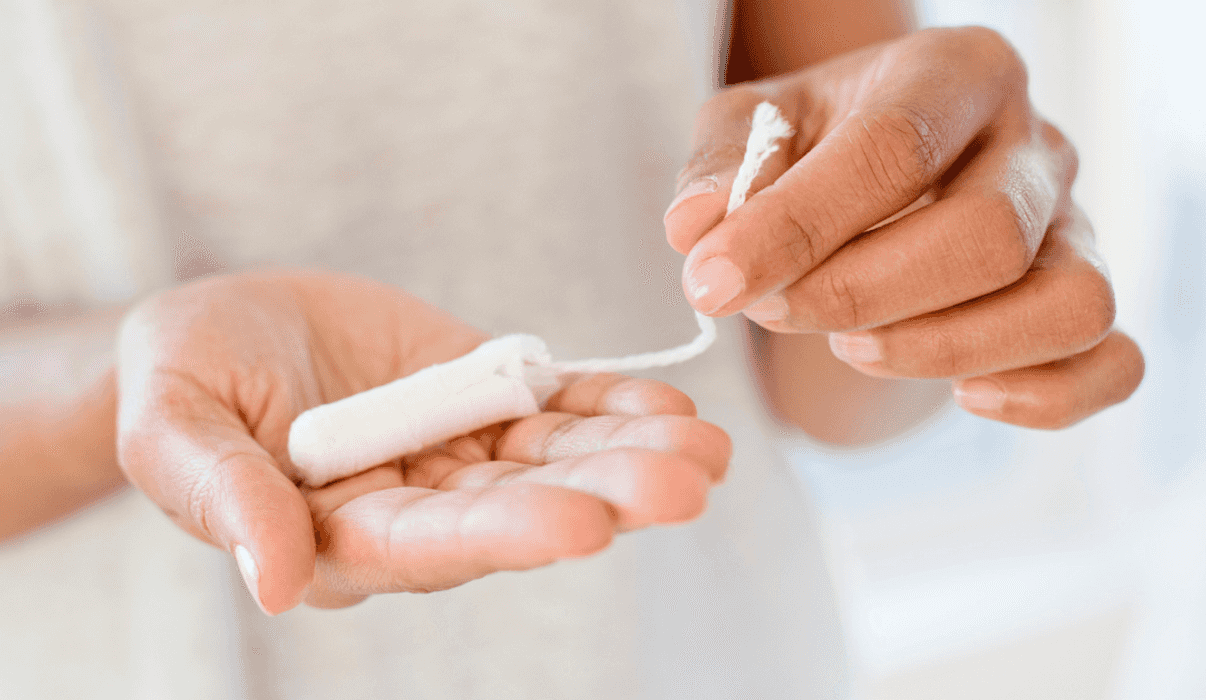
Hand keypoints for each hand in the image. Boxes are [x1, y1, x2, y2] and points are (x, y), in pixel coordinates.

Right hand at [116, 271, 729, 612]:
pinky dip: (609, 406)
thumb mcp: (175, 429)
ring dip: (629, 455)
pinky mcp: (479, 396)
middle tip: (685, 484)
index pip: (430, 544)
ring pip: (553, 460)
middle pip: (517, 507)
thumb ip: (226, 498)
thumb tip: (276, 583)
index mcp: (340, 535)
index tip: (584, 523)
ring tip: (705, 449)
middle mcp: (414, 506)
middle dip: (602, 496)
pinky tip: (670, 408)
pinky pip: (553, 408)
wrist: (219, 328)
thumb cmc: (176, 381)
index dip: (506, 533)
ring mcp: (455, 451)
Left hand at [665, 26, 1142, 428]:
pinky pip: (1113, 361)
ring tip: (852, 347)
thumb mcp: (752, 129)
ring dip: (946, 349)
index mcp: (955, 71)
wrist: (881, 179)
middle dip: (863, 296)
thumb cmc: (813, 148)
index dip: (797, 227)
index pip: (892, 147)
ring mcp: (1076, 223)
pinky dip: (1046, 396)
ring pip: (1067, 304)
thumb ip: (722, 167)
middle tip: (776, 312)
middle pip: (987, 236)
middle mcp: (1033, 141)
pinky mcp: (1087, 296)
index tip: (713, 281)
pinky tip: (964, 396)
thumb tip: (698, 230)